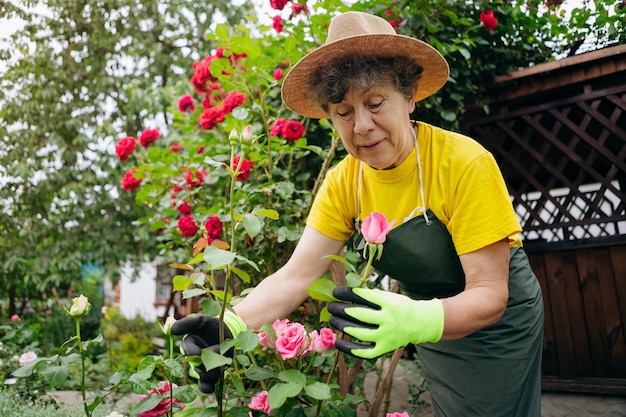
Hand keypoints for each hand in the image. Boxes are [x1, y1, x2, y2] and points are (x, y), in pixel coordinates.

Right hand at [170, 311, 246, 392]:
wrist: (227, 333)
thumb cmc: (212, 327)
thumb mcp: (202, 321)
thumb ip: (189, 324)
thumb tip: (173, 330)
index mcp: (189, 346)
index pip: (191, 353)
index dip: (199, 352)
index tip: (211, 348)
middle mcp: (194, 359)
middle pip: (198, 367)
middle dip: (209, 363)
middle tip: (219, 354)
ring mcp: (203, 369)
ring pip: (204, 377)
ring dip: (213, 373)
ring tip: (222, 363)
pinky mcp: (212, 376)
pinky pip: (205, 386)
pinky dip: (207, 388)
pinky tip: (212, 386)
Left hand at [328, 286, 443, 358]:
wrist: (420, 323)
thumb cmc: (399, 306)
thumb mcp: (389, 296)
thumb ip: (370, 295)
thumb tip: (346, 294)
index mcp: (389, 303)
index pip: (362, 296)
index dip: (346, 294)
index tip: (335, 293)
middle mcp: (388, 320)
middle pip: (358, 314)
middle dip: (340, 309)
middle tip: (330, 307)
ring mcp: (386, 336)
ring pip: (359, 333)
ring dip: (342, 326)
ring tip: (332, 320)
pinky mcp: (385, 348)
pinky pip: (364, 351)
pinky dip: (349, 348)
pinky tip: (337, 342)